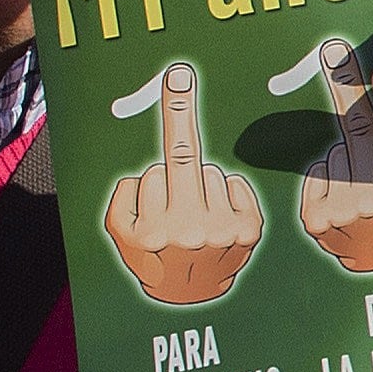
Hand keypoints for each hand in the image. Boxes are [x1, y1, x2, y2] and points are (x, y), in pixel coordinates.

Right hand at [102, 61, 264, 306]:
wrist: (189, 297)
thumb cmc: (151, 257)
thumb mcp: (122, 234)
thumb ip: (124, 200)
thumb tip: (150, 173)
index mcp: (157, 231)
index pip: (158, 169)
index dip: (174, 115)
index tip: (179, 74)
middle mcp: (194, 231)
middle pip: (185, 162)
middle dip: (179, 117)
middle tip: (177, 76)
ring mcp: (226, 232)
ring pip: (209, 174)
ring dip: (199, 185)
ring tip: (193, 216)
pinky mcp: (250, 229)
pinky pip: (232, 184)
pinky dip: (223, 193)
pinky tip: (215, 216)